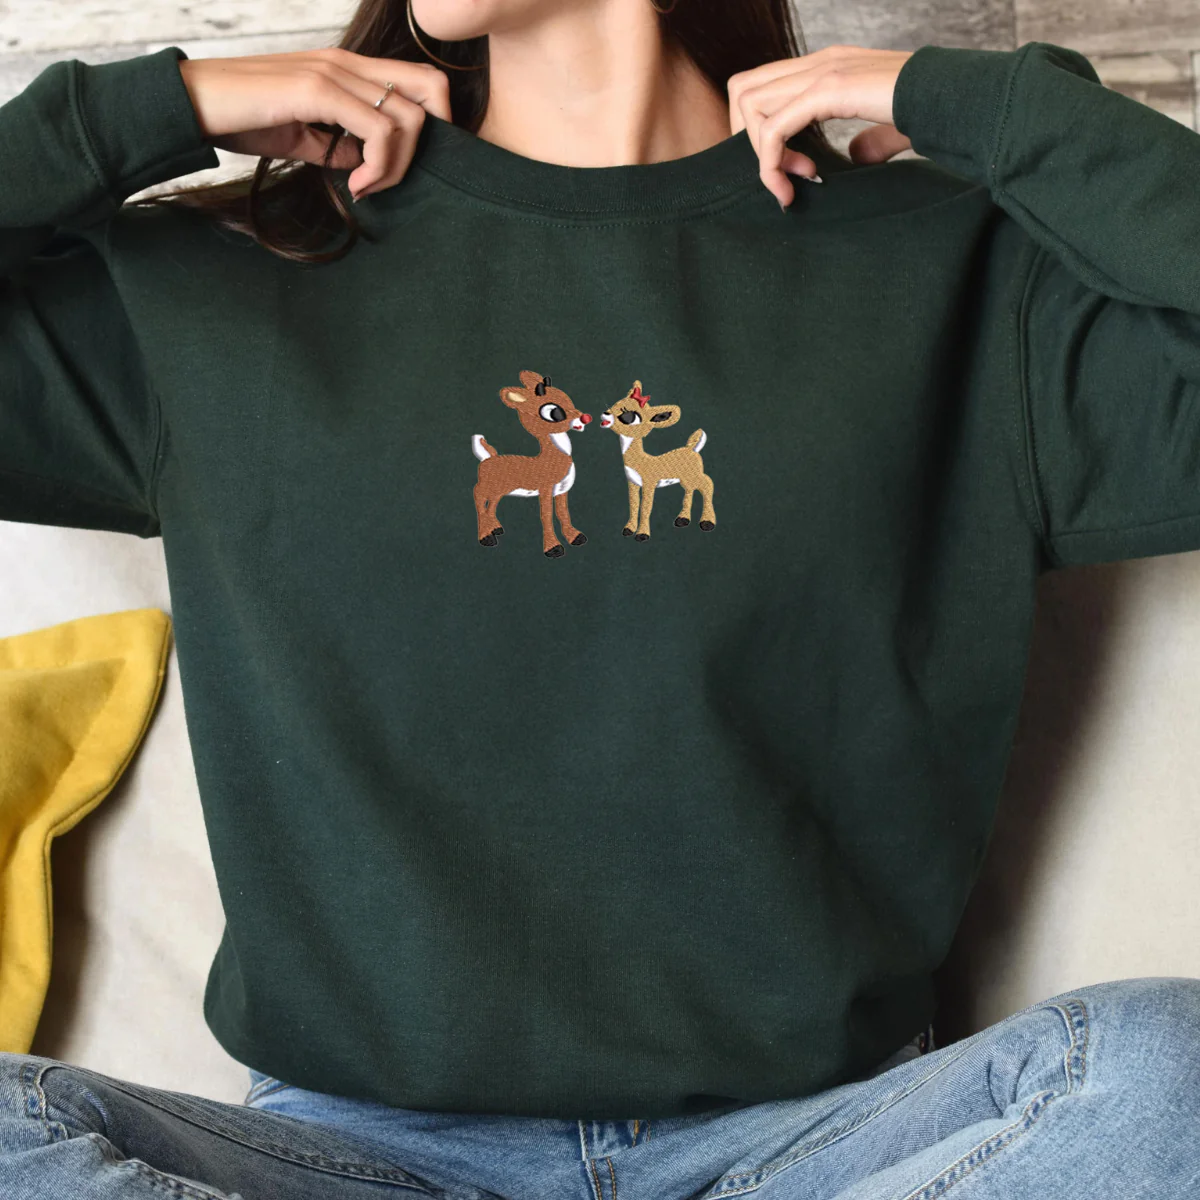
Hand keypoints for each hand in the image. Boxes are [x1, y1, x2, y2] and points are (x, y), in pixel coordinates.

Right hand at [177, 48, 451, 199]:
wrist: (191, 104)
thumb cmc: (240, 118)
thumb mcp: (300, 136)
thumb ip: (336, 146)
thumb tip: (363, 164)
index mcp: (346, 69)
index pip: (420, 83)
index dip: (431, 127)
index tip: (401, 167)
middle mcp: (346, 63)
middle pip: (431, 89)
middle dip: (427, 145)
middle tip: (389, 181)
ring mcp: (333, 71)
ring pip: (408, 116)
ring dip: (398, 165)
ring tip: (365, 188)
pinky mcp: (316, 89)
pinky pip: (376, 128)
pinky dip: (378, 165)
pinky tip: (356, 186)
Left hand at [727, 44, 915, 208]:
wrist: (957, 97)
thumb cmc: (930, 113)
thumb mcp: (889, 128)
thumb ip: (870, 139)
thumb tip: (856, 155)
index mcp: (827, 67)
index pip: (762, 88)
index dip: (763, 132)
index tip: (797, 168)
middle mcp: (817, 62)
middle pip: (742, 90)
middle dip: (747, 141)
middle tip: (782, 175)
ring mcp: (821, 71)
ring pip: (750, 106)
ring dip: (762, 155)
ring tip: (795, 182)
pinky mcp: (828, 89)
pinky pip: (774, 129)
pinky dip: (772, 163)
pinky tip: (798, 183)